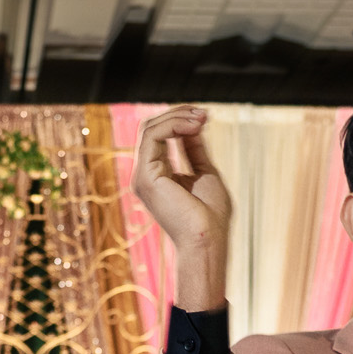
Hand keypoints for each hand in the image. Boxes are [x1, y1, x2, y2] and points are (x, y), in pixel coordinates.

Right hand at [131, 106, 229, 311]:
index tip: (205, 117)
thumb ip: (194, 149)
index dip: (180, 120)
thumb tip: (193, 125)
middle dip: (178, 114)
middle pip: (151, 127)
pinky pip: (153, 136)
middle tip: (204, 113)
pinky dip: (174, 124)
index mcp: (156, 175)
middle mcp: (145, 175)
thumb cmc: (210, 216)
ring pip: (149, 127)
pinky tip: (195, 126)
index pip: (158, 135)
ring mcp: (142, 176)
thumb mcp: (204, 172)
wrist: (208, 240)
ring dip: (178, 116)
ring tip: (202, 117)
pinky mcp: (145, 177)